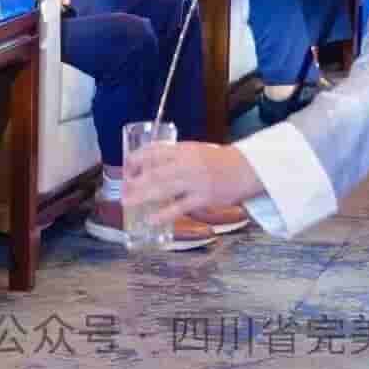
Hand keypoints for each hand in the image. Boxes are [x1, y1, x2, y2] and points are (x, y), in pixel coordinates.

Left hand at [123, 141, 263, 228]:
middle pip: (155, 172)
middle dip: (136, 182)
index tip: (126, 167)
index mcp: (184, 149)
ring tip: (128, 202)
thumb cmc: (218, 160)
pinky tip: (150, 218)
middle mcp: (187, 163)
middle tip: (122, 190)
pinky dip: (163, 213)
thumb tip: (149, 163)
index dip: (137, 159)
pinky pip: (179, 207)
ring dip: (143, 196)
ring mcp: (195, 181)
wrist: (245, 169)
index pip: (154, 151)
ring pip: (164, 189)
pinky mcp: (203, 198)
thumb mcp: (195, 150)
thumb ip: (175, 155)